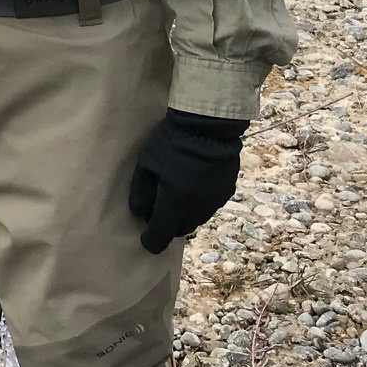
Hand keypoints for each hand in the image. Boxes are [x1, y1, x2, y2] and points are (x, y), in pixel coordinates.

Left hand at [128, 109, 246, 253]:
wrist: (209, 125)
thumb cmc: (171, 141)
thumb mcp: (147, 163)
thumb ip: (141, 192)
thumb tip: (139, 213)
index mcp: (175, 201)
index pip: (161, 235)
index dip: (150, 241)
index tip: (145, 239)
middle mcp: (197, 207)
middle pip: (179, 230)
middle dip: (167, 227)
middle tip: (157, 213)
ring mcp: (214, 201)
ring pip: (196, 220)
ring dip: (183, 217)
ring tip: (174, 199)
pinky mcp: (226, 192)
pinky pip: (208, 207)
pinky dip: (197, 205)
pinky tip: (192, 188)